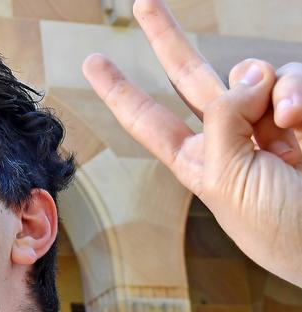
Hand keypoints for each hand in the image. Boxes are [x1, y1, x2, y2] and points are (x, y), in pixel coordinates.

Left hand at [82, 0, 301, 286]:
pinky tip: (298, 117)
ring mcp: (266, 121)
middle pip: (188, 75)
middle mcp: (226, 134)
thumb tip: (247, 75)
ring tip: (284, 119)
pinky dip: (298, 89)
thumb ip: (223, 120)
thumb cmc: (274, 226)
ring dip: (269, 84)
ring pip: (255, 72)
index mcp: (195, 159)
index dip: (119, 89)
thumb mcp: (226, 180)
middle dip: (166, 37)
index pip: (147, 117)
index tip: (93, 61)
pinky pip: (294, 78)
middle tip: (142, 2)